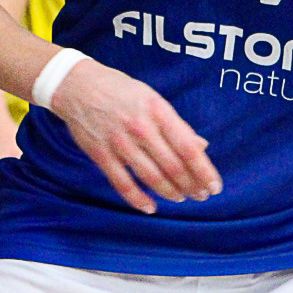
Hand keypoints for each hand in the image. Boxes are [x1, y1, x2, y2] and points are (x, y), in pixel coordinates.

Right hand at [47, 57, 221, 213]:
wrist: (77, 85)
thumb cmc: (121, 91)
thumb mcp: (152, 99)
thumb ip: (176, 125)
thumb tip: (201, 147)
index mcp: (157, 110)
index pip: (187, 147)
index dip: (204, 171)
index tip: (214, 186)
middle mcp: (140, 127)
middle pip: (173, 166)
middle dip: (191, 185)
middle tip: (201, 195)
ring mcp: (119, 142)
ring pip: (151, 177)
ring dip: (170, 192)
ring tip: (181, 198)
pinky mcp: (101, 154)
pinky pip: (122, 184)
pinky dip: (138, 199)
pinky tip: (150, 207)